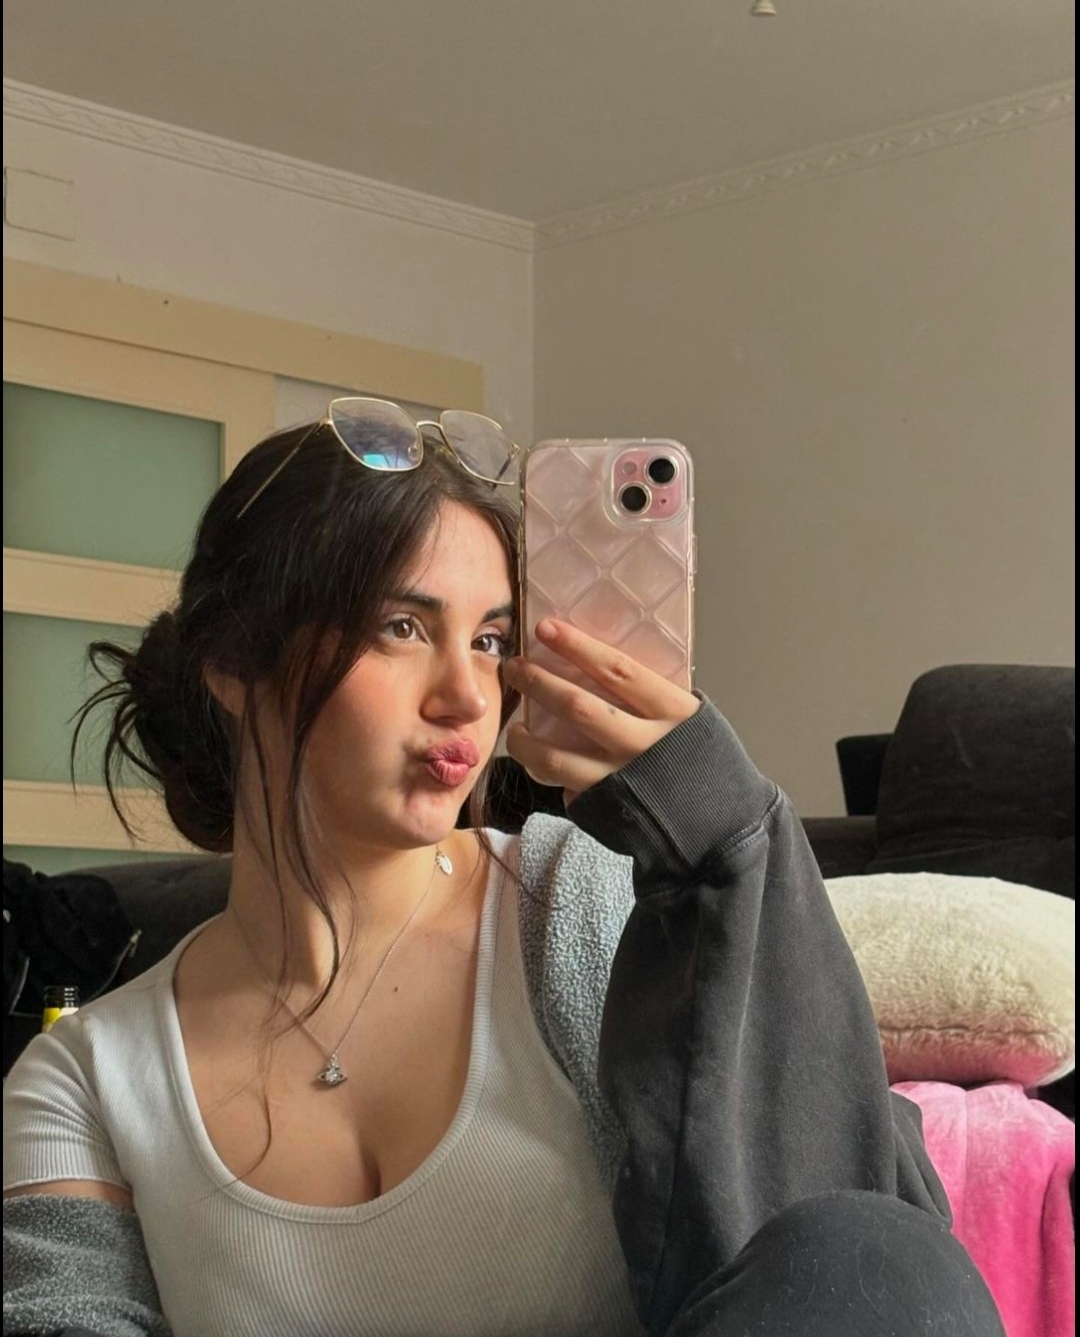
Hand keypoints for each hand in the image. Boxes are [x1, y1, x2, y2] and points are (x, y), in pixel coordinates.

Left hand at [502, 618, 699, 803]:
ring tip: (514, 728)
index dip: (578, 647)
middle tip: (514, 667)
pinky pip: (567, 787)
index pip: (617, 670)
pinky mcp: (606, 809)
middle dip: (538, 683)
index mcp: (672, 713)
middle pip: (578, 707)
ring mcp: (621, 780)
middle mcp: (644, 745)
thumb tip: (605, 671)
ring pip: (556, 757)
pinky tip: (540, 763)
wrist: (724, 829)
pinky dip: (550, 774)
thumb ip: (654, 700)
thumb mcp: (693, 722)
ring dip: (525, 740)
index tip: (546, 629)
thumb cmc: (708, 765)